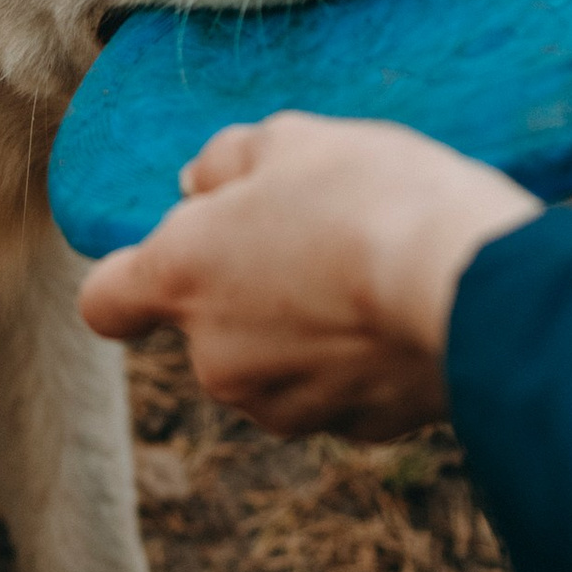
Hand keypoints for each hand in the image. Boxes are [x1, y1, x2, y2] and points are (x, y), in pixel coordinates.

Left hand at [76, 112, 540, 436]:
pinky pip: (344, 391)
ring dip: (309, 331)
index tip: (175, 258)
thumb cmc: (370, 198)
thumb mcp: (293, 141)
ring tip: (374, 275)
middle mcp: (214, 358)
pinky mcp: (353, 430)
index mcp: (180, 278)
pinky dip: (364, 363)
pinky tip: (408, 317)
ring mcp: (282, 404)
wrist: (466, 285)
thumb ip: (227, 162)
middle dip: (252, 292)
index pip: (105, 302)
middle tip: (320, 236)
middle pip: (210, 329)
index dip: (131, 280)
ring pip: (278, 366)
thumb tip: (198, 185)